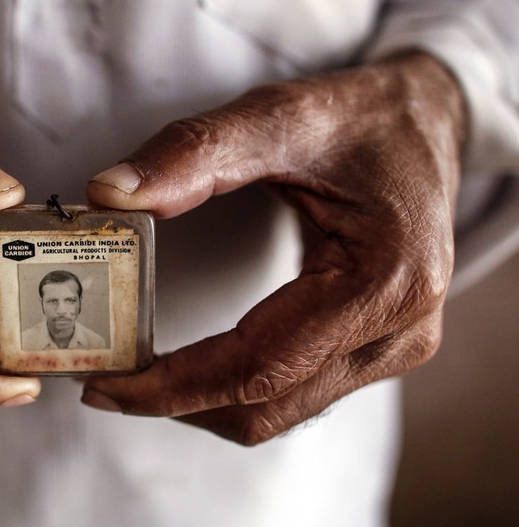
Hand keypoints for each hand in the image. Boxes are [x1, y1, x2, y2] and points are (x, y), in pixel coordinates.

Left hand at [82, 52, 464, 444]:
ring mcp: (394, 348)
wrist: (427, 120)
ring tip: (133, 375)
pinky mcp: (376, 347)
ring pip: (278, 410)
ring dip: (201, 403)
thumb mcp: (281, 115)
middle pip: (266, 404)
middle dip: (175, 401)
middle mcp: (401, 331)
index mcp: (388, 282)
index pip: (258, 365)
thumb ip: (195, 152)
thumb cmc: (364, 117)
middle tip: (100, 379)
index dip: (173, 385)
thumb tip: (110, 194)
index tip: (105, 384)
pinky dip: (232, 390)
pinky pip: (294, 393)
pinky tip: (186, 367)